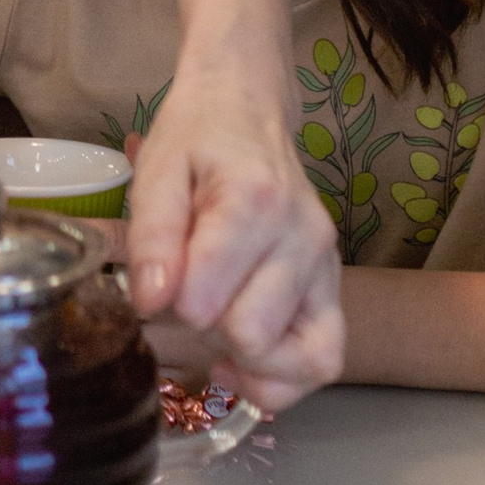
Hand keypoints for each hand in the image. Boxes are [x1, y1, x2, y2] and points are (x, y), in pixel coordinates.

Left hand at [125, 56, 342, 412]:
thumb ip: (151, 237)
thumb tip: (152, 303)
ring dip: (251, 361)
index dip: (170, 306)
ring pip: (303, 360)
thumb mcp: (156, 171)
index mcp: (254, 203)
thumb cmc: (196, 141)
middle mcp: (303, 237)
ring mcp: (326, 264)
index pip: (208, 301)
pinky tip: (243, 357)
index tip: (158, 281)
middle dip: (208, 332)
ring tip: (218, 330)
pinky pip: (326, 359)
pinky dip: (284, 375)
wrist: (245, 109)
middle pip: (254, 336)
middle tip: (188, 296)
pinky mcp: (333, 286)